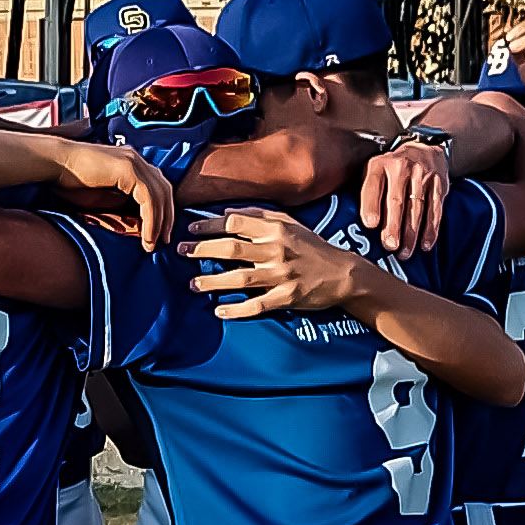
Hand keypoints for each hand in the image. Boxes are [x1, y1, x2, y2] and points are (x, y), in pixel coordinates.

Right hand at [43, 139, 179, 248]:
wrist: (54, 164)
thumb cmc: (69, 181)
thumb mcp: (101, 198)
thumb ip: (121, 206)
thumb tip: (139, 223)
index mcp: (131, 163)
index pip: (157, 187)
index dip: (161, 210)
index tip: (158, 233)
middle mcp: (136, 160)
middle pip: (164, 190)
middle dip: (167, 217)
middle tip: (164, 240)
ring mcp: (134, 162)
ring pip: (160, 195)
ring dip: (160, 222)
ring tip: (154, 243)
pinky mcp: (128, 169)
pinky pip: (149, 198)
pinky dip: (151, 220)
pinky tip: (146, 236)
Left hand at [187, 206, 378, 319]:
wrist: (343, 273)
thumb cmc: (312, 246)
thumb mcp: (290, 223)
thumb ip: (259, 215)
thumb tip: (226, 213)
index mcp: (276, 229)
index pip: (235, 223)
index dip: (210, 225)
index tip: (191, 228)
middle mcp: (277, 250)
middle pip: (231, 249)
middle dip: (201, 250)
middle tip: (180, 252)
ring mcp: (282, 275)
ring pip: (240, 278)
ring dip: (212, 282)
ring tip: (192, 284)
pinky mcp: (287, 297)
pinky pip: (257, 305)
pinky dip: (236, 309)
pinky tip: (219, 310)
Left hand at [357, 138, 448, 256]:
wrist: (425, 148)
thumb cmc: (392, 168)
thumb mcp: (375, 170)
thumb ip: (367, 192)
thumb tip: (357, 226)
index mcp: (379, 165)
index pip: (373, 186)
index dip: (371, 205)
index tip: (370, 225)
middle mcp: (401, 167)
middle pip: (396, 200)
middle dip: (393, 225)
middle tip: (389, 246)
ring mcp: (422, 175)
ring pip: (417, 208)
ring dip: (411, 233)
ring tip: (404, 253)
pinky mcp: (439, 184)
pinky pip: (435, 209)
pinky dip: (431, 229)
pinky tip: (425, 245)